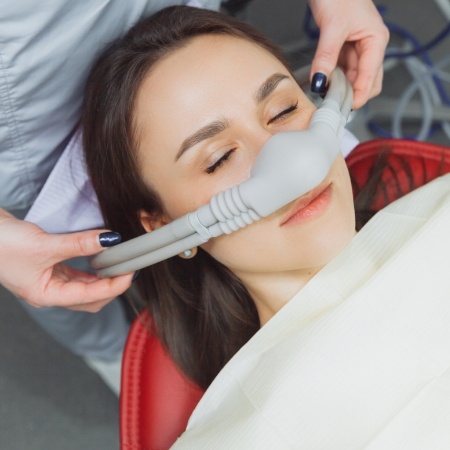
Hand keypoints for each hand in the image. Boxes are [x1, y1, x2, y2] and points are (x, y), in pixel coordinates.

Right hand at [0, 208, 132, 311]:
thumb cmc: (1, 244)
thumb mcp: (44, 245)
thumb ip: (79, 244)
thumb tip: (109, 239)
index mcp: (46, 295)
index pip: (90, 297)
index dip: (114, 286)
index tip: (131, 271)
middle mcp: (49, 292)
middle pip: (90, 298)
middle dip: (111, 286)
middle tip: (129, 268)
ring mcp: (49, 280)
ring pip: (84, 285)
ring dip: (103, 277)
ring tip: (120, 263)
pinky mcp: (48, 266)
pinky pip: (76, 272)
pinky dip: (91, 267)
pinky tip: (101, 257)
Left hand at [308, 0, 388, 108]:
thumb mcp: (332, 28)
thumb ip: (326, 57)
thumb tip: (320, 82)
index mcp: (376, 41)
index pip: (372, 79)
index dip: (359, 96)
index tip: (345, 109)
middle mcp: (370, 46)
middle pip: (366, 82)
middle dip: (351, 94)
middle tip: (333, 105)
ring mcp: (358, 48)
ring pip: (353, 77)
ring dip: (341, 87)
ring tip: (325, 94)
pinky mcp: (345, 47)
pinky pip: (342, 69)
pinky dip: (334, 77)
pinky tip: (324, 82)